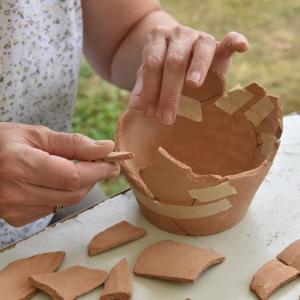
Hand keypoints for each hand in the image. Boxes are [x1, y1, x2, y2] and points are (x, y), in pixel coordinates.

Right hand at [0, 123, 118, 226]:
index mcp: (20, 165)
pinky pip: (54, 208)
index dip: (98, 170)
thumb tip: (106, 148)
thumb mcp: (37, 134)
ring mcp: (15, 209)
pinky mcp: (18, 218)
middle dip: (94, 178)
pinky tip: (55, 181)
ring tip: (77, 168)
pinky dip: (63, 194)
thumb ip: (73, 142)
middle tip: (102, 164)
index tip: (113, 163)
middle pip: (73, 192)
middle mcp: (16, 192)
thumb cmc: (5, 142)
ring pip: (67, 202)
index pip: (72, 176)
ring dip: (80, 186)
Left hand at [129, 26, 248, 123]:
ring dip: (198, 68)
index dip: (150, 90)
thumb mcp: (149, 78)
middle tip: (167, 118)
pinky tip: (242, 47)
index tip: (150, 114)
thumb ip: (143, 91)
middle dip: (170, 92)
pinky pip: (229, 40)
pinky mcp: (218, 44)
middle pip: (174, 62)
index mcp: (157, 40)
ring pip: (200, 50)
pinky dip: (236, 42)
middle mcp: (178, 34)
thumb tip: (135, 110)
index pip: (152, 65)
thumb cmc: (162, 71)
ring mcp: (199, 37)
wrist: (177, 53)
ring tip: (194, 86)